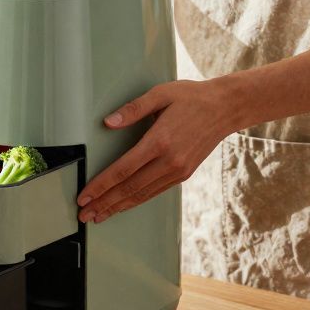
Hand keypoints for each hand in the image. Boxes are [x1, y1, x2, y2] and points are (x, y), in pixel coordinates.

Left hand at [77, 79, 239, 223]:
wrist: (226, 108)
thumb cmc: (191, 97)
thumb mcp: (160, 94)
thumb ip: (132, 109)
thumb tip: (108, 122)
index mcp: (159, 141)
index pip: (122, 170)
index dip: (100, 186)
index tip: (84, 196)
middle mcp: (169, 161)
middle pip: (129, 188)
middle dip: (104, 203)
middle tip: (84, 215)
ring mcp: (178, 170)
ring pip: (142, 194)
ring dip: (118, 207)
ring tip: (98, 216)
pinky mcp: (183, 174)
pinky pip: (155, 191)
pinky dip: (136, 201)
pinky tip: (123, 205)